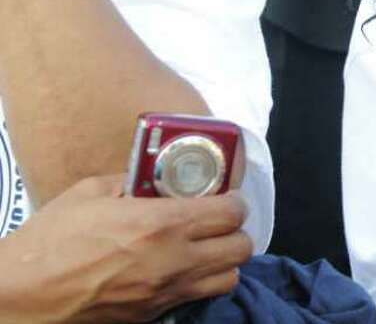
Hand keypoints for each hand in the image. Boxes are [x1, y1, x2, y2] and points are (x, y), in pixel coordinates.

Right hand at [0, 175, 251, 323]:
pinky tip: (181, 269)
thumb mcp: (90, 193)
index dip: (234, 201)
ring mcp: (166, 292)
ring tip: (205, 247)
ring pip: (230, 278)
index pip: (232, 212)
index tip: (224, 196)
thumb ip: (131, 181)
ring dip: (224, 260)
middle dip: (235, 230)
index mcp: (164, 223)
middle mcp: (175, 259)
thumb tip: (151, 179)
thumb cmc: (51, 241)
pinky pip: (198, 297)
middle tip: (217, 220)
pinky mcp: (153, 315)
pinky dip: (201, 283)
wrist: (21, 296)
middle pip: (241, 247)